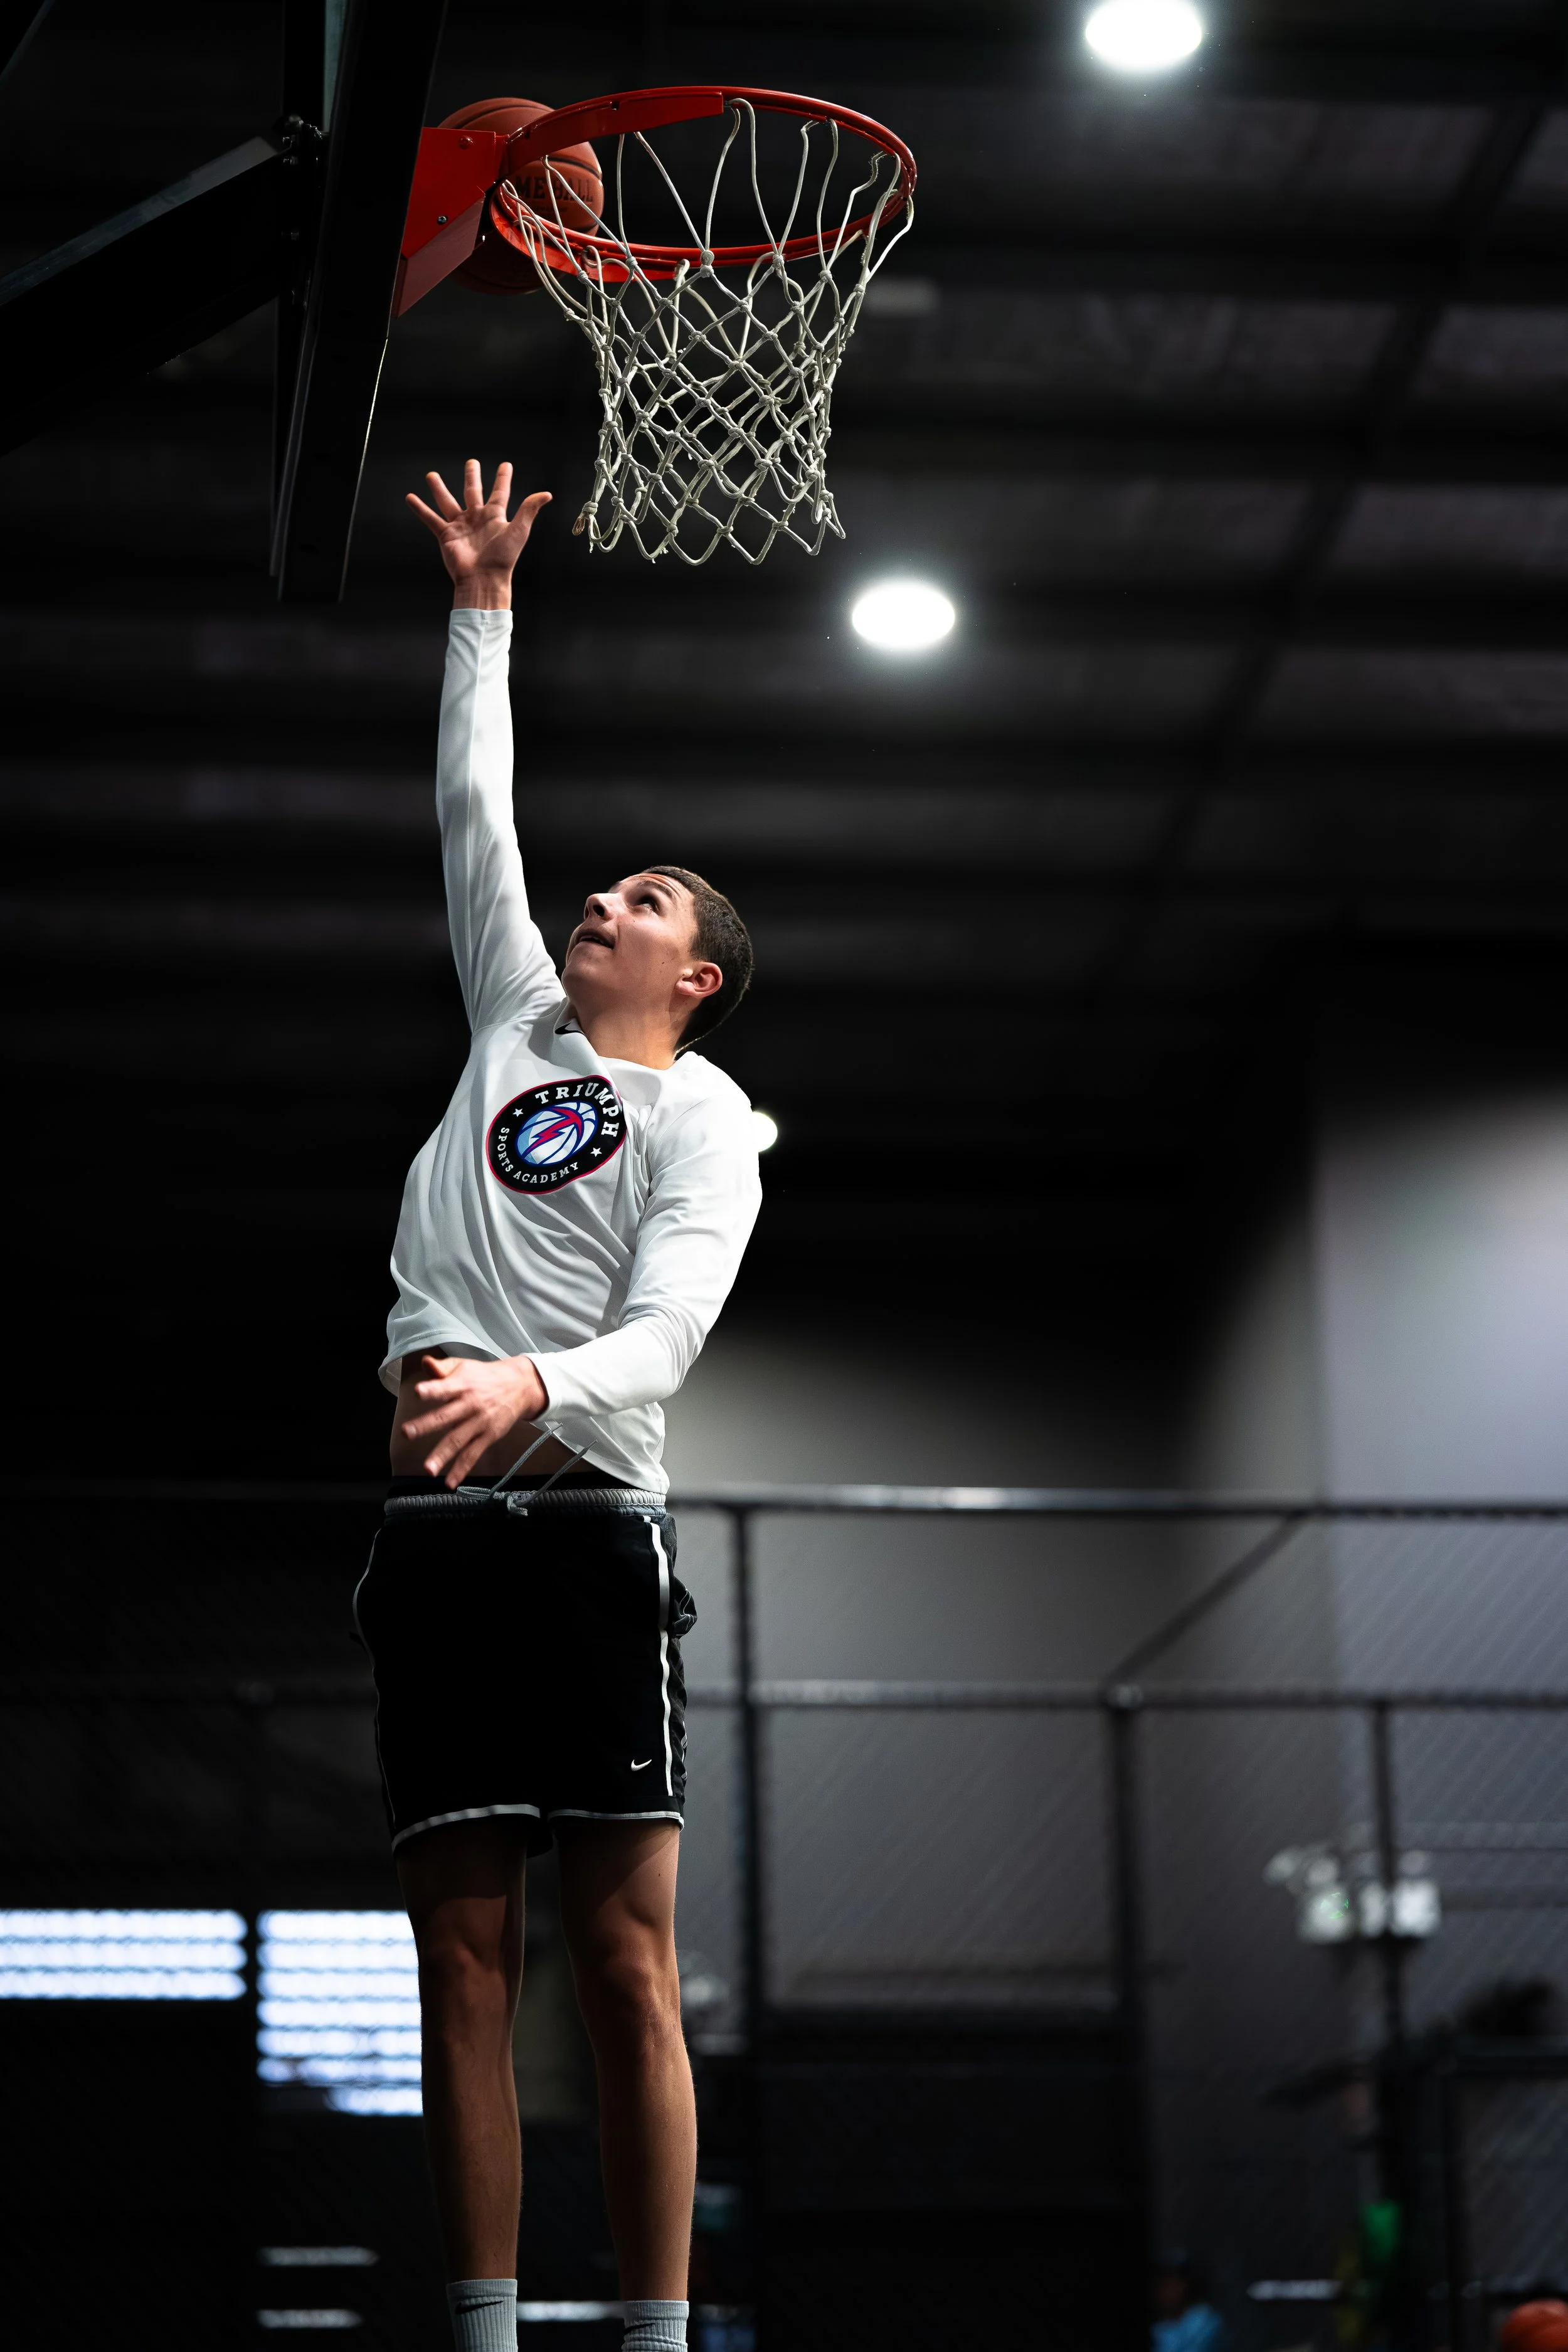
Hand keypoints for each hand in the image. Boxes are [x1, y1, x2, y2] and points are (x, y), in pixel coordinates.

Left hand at [398, 1352, 550, 1486]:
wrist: (520, 1386)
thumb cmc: (484, 1376)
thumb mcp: (465, 1366)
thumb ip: (443, 1367)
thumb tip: (425, 1363)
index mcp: (462, 1384)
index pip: (444, 1387)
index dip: (432, 1389)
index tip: (418, 1392)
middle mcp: (470, 1404)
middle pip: (446, 1416)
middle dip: (425, 1425)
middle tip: (406, 1433)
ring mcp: (479, 1423)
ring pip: (458, 1440)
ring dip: (442, 1455)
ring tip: (428, 1469)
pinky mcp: (488, 1437)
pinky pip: (472, 1455)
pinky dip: (461, 1469)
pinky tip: (449, 1482)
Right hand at [405, 459, 551, 608]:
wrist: (483, 579)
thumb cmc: (503, 558)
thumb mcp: (518, 530)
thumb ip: (529, 510)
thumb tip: (547, 494)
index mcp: (495, 516)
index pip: (500, 492)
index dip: (503, 478)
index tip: (506, 465)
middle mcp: (477, 518)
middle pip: (473, 491)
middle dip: (472, 477)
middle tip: (471, 462)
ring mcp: (460, 526)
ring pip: (448, 501)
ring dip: (439, 488)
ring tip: (431, 475)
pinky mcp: (446, 535)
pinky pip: (431, 519)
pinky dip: (420, 509)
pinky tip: (410, 497)